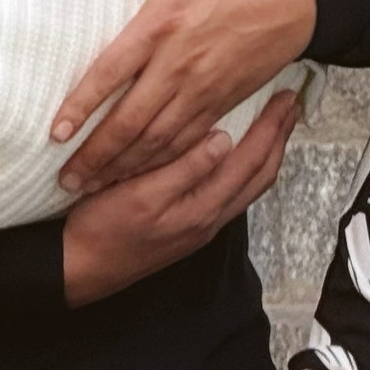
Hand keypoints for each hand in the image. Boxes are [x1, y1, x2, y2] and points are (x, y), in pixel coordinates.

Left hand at [53, 0, 318, 195]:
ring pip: (157, 139)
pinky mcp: (222, 102)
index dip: (81, 106)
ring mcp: (202, 89)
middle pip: (130, 121)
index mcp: (160, 26)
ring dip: (124, 167)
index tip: (56, 132)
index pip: (110, 73)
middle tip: (66, 180)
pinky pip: (187, 141)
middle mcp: (178, 65)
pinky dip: (161, 163)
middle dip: (96, 155)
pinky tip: (141, 177)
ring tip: (93, 187)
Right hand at [62, 90, 303, 306]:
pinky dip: (246, 168)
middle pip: (260, 175)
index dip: (271, 128)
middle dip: (279, 138)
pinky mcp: (190, 226)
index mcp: (203, 207)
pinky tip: (238, 155)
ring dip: (266, 154)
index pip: (251, 162)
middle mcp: (211, 218)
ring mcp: (202, 224)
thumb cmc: (102, 230)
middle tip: (290, 106)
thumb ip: (185, 169)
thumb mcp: (140, 194)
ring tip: (274, 127)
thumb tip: (224, 140)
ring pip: (249, 186)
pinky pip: (232, 193)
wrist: (79, 270)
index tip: (285, 99)